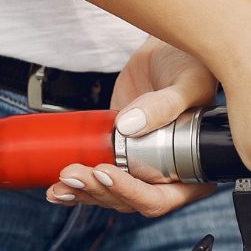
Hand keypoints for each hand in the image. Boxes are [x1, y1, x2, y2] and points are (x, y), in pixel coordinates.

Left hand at [47, 38, 216, 215]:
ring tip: (62, 180)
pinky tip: (57, 189)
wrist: (166, 50)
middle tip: (74, 172)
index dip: (132, 192)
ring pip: (109, 195)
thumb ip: (166, 105)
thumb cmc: (191, 65)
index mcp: (193, 169)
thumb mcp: (188, 82)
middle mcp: (167, 174)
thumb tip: (129, 126)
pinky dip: (76, 188)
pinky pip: (98, 179)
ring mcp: (140, 166)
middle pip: (129, 200)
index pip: (162, 197)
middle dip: (99, 190)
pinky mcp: (118, 155)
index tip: (107, 172)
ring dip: (83, 192)